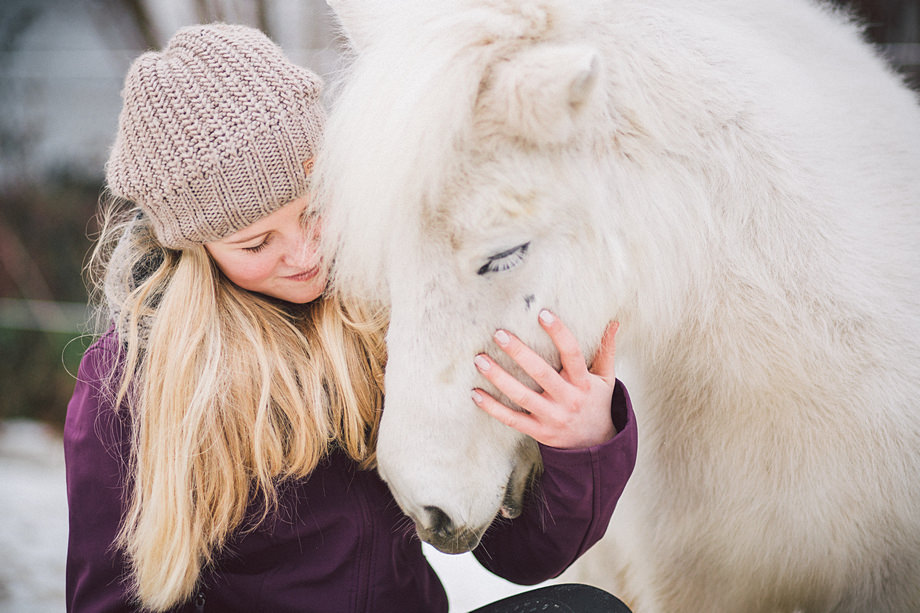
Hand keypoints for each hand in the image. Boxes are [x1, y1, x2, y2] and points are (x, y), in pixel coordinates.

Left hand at [471, 309, 619, 448]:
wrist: (595, 448)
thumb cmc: (596, 403)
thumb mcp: (606, 379)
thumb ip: (606, 351)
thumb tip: (614, 322)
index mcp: (584, 383)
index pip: (572, 354)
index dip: (559, 333)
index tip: (542, 314)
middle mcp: (567, 400)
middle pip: (542, 374)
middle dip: (520, 353)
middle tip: (499, 334)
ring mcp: (551, 417)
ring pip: (522, 397)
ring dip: (499, 378)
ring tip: (480, 360)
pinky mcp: (538, 432)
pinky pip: (512, 419)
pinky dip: (493, 408)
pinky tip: (475, 393)